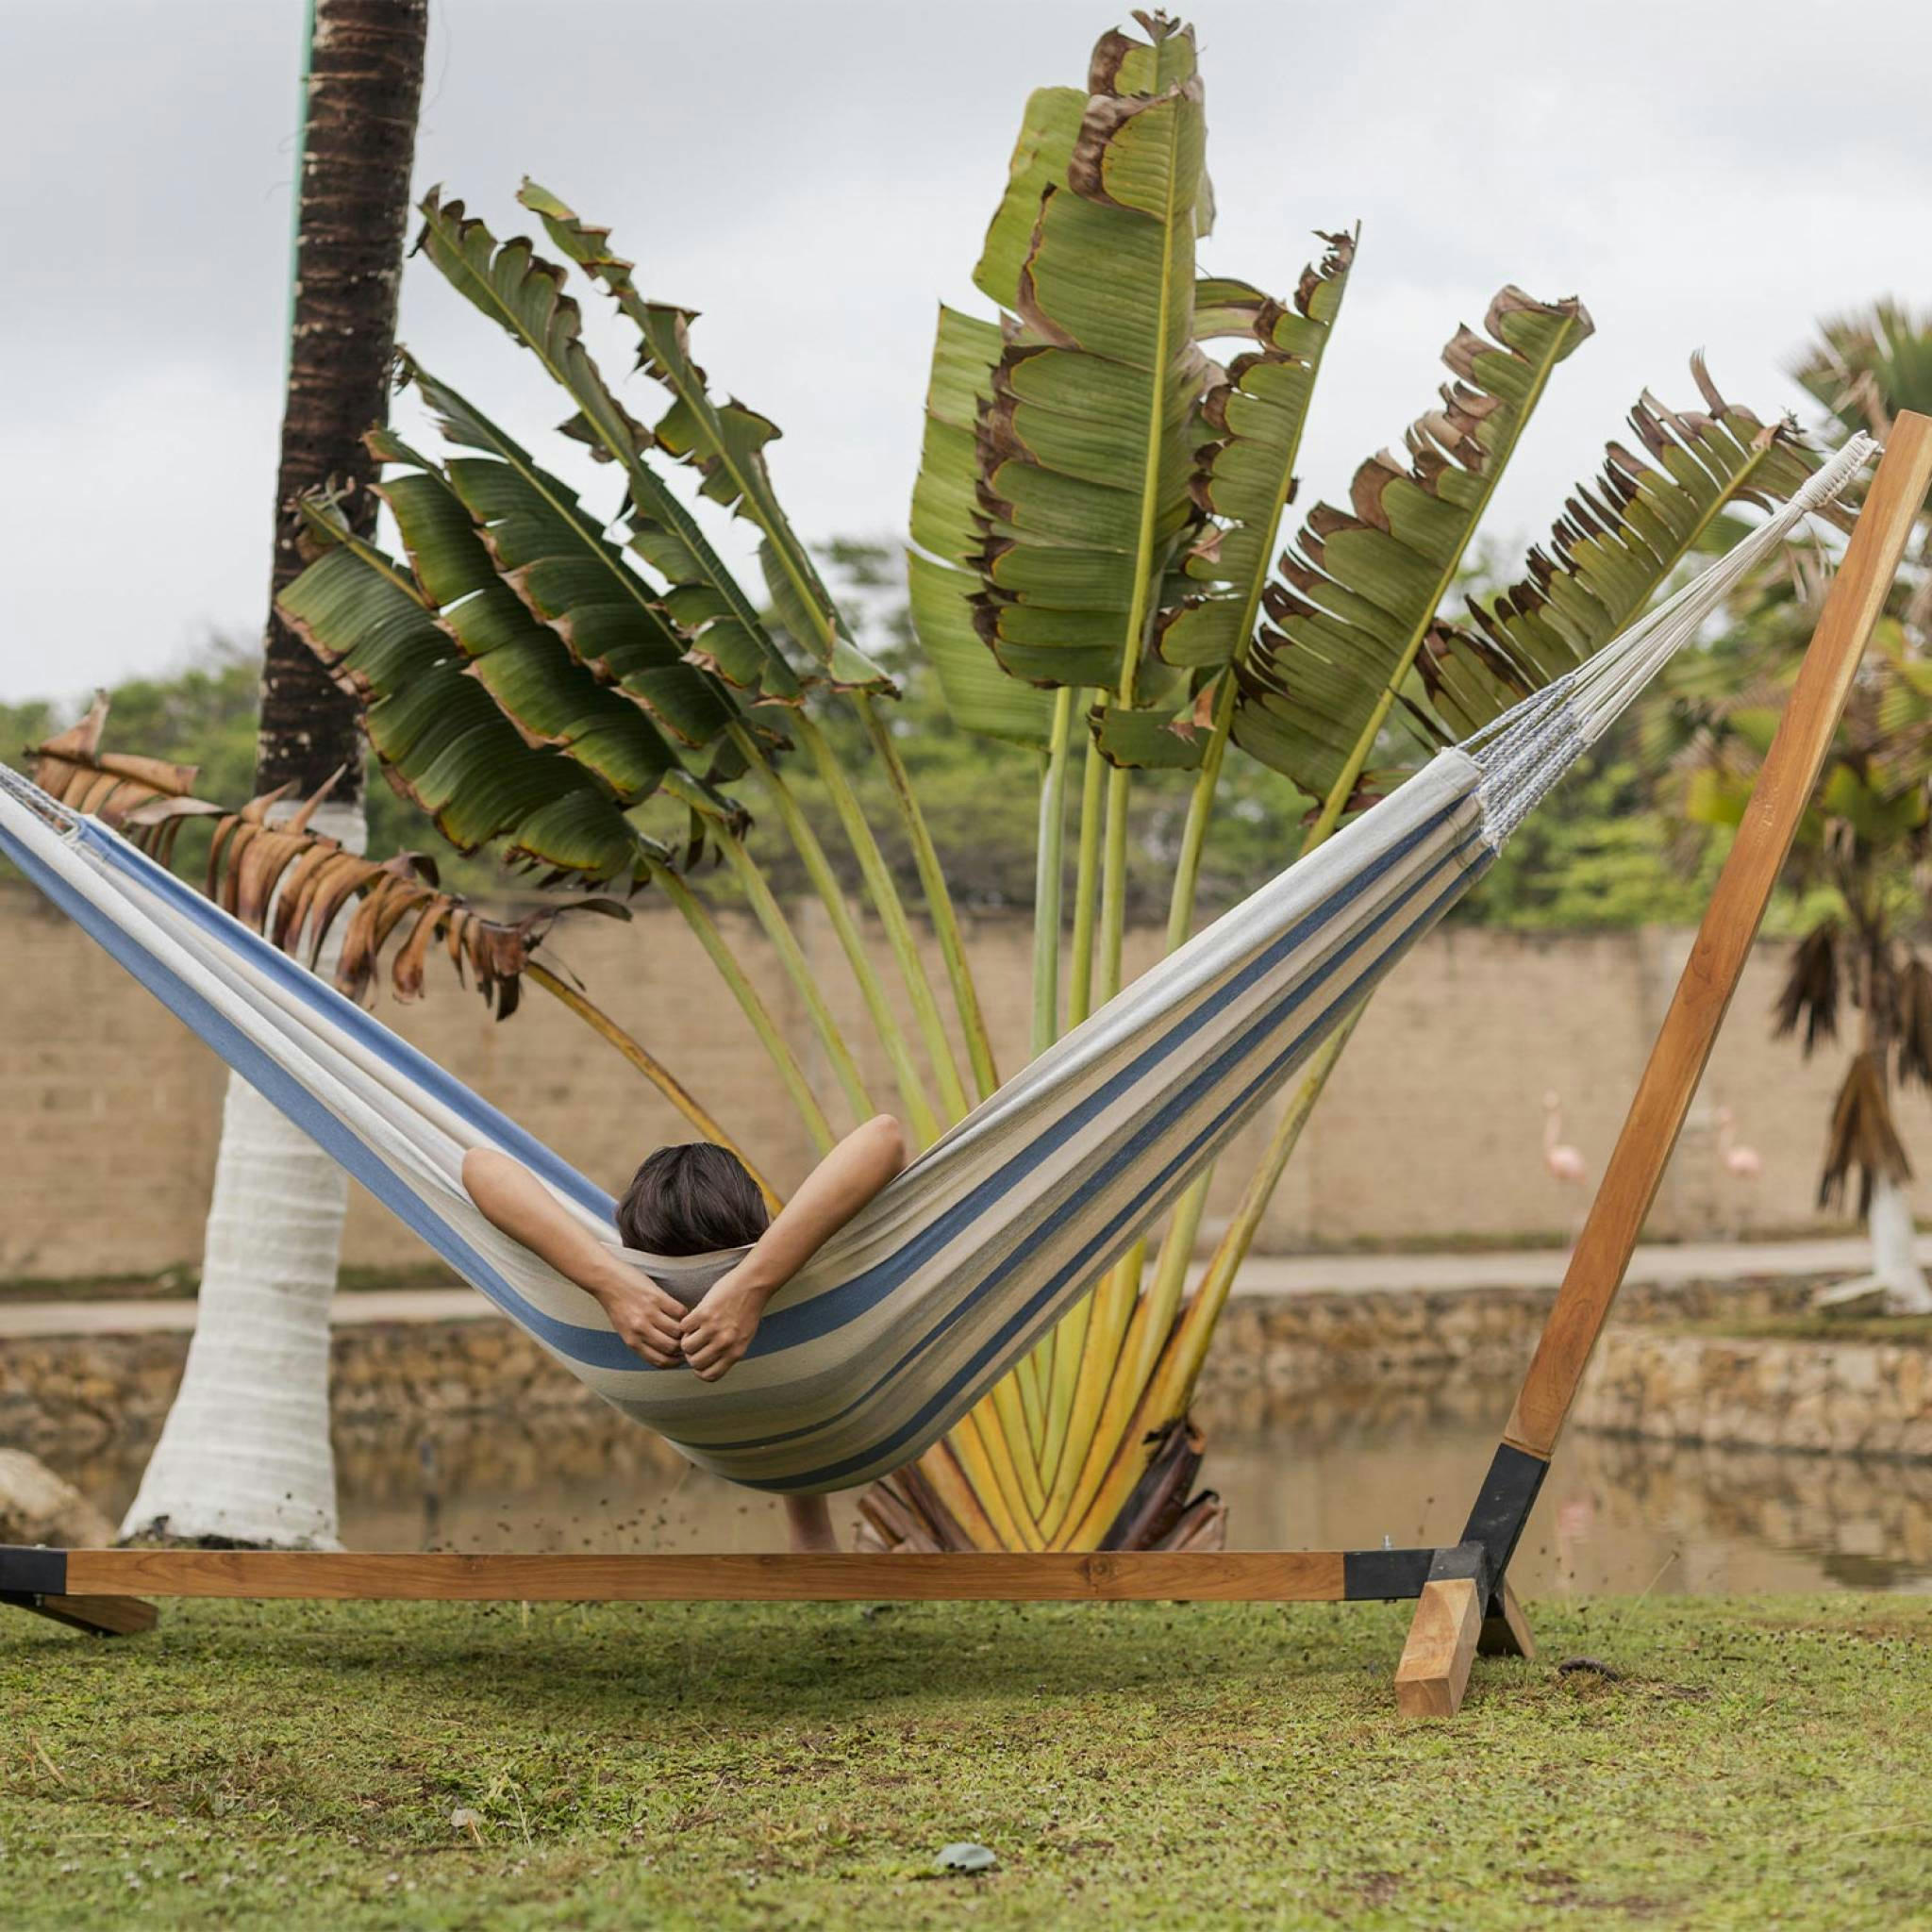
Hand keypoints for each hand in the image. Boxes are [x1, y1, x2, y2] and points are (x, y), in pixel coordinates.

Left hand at [595, 1275, 687, 1367]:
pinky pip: (679, 1311)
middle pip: (671, 1347)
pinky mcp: (656, 1297)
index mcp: (632, 1341)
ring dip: (685, 1330)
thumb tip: (663, 1351)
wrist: (606, 1279)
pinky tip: (681, 1312)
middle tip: (687, 1340)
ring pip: (677, 1330)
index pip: (659, 1361)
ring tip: (686, 1326)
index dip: (675, 1362)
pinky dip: (684, 1313)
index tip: (681, 1357)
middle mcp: (640, 1330)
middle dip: (682, 1346)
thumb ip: (640, 1341)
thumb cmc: (616, 1304)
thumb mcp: (624, 1329)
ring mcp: (649, 1313)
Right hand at [679, 1265, 769, 1381]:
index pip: (710, 1375)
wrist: (752, 1284)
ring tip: (693, 1329)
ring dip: (686, 1338)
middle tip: (694, 1342)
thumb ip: (729, 1351)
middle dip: (691, 1354)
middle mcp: (725, 1344)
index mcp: (736, 1352)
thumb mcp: (744, 1337)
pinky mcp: (703, 1313)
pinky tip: (694, 1317)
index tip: (699, 1359)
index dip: (700, 1370)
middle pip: (695, 1362)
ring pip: (686, 1346)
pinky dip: (686, 1323)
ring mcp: (713, 1329)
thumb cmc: (748, 1309)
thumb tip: (708, 1364)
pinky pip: (684, 1327)